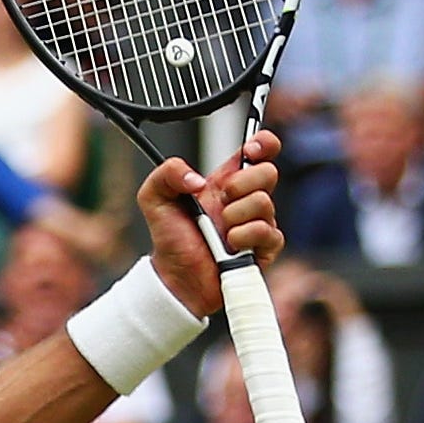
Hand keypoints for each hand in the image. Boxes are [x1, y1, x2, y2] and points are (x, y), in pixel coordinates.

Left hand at [134, 131, 279, 317]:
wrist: (175, 278)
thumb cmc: (170, 239)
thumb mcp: (154, 197)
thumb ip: (168, 172)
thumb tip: (198, 180)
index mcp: (226, 181)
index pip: (260, 150)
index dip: (263, 143)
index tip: (250, 149)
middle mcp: (246, 199)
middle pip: (269, 172)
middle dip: (241, 183)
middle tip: (221, 200)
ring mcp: (258, 222)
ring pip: (264, 202)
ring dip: (235, 215)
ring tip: (220, 230)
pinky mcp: (265, 247)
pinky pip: (267, 232)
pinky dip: (244, 237)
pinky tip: (229, 245)